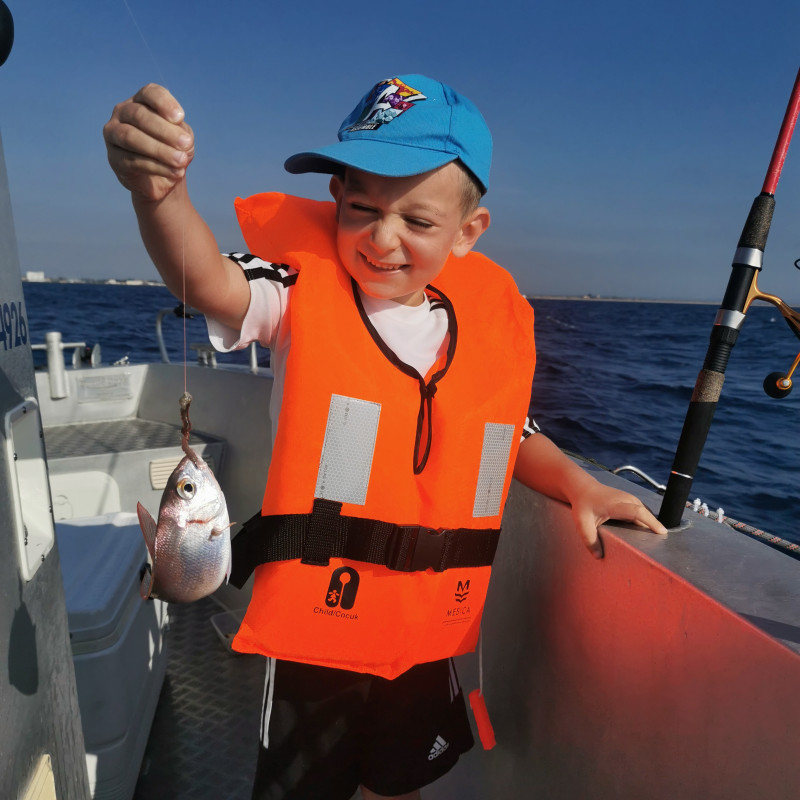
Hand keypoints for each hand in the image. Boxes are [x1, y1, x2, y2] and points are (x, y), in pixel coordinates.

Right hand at [103, 83, 193, 201]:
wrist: (161, 179)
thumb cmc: (172, 150)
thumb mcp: (183, 139)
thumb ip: (183, 134)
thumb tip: (183, 139)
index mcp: (142, 101)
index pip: (149, 93)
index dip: (164, 103)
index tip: (180, 117)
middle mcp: (123, 112)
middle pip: (139, 115)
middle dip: (165, 130)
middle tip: (186, 144)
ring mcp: (113, 134)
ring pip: (131, 137)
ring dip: (159, 150)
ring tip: (181, 161)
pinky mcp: (113, 158)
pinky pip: (132, 161)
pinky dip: (157, 167)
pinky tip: (175, 172)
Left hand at [569, 481, 667, 558]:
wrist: (583, 488)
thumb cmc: (583, 505)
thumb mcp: (582, 524)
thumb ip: (590, 540)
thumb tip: (599, 556)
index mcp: (615, 505)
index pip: (637, 512)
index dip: (651, 521)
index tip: (661, 532)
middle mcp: (626, 499)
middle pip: (645, 513)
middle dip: (654, 526)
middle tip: (660, 543)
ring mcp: (629, 498)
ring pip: (645, 512)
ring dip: (651, 523)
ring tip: (654, 539)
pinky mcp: (631, 500)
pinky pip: (642, 511)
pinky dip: (646, 520)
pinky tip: (645, 531)